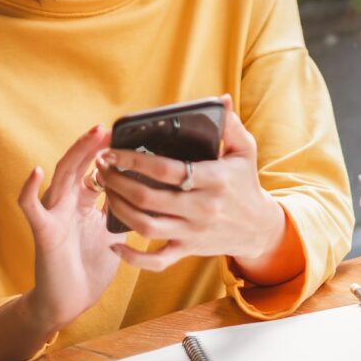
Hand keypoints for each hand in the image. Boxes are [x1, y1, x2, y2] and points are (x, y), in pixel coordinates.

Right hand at [17, 125, 125, 335]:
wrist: (68, 302)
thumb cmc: (89, 267)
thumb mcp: (113, 233)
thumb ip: (122, 210)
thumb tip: (148, 191)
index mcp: (83, 203)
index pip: (93, 170)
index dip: (105, 153)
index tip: (122, 136)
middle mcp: (66, 203)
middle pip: (78, 166)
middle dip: (92, 146)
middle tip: (106, 127)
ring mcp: (53, 215)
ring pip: (61, 177)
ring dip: (75, 155)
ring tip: (89, 137)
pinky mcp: (43, 232)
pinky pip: (32, 208)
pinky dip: (29, 189)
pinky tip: (35, 171)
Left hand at [97, 95, 287, 274]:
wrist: (258, 227)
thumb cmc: (245, 183)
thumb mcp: (245, 150)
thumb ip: (231, 125)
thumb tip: (222, 99)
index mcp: (214, 179)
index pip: (168, 170)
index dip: (135, 160)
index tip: (113, 151)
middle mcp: (202, 208)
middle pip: (150, 198)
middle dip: (118, 181)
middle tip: (101, 167)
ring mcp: (193, 232)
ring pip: (147, 227)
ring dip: (119, 209)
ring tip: (105, 190)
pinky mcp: (188, 250)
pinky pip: (156, 261)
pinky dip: (133, 257)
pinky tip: (114, 242)